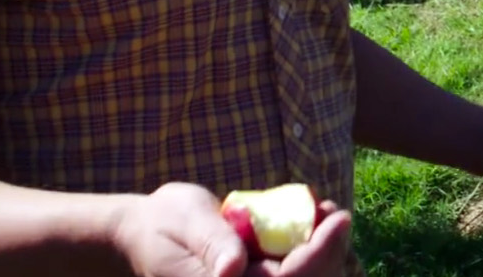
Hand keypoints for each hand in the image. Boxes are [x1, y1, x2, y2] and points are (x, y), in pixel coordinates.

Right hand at [114, 183, 353, 276]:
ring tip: (328, 213)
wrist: (144, 235)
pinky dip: (313, 252)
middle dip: (328, 253)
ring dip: (326, 252)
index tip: (338, 218)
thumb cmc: (163, 222)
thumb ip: (211, 243)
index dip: (317, 254)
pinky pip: (293, 273)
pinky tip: (318, 222)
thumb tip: (233, 267)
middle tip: (337, 213)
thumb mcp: (185, 221)